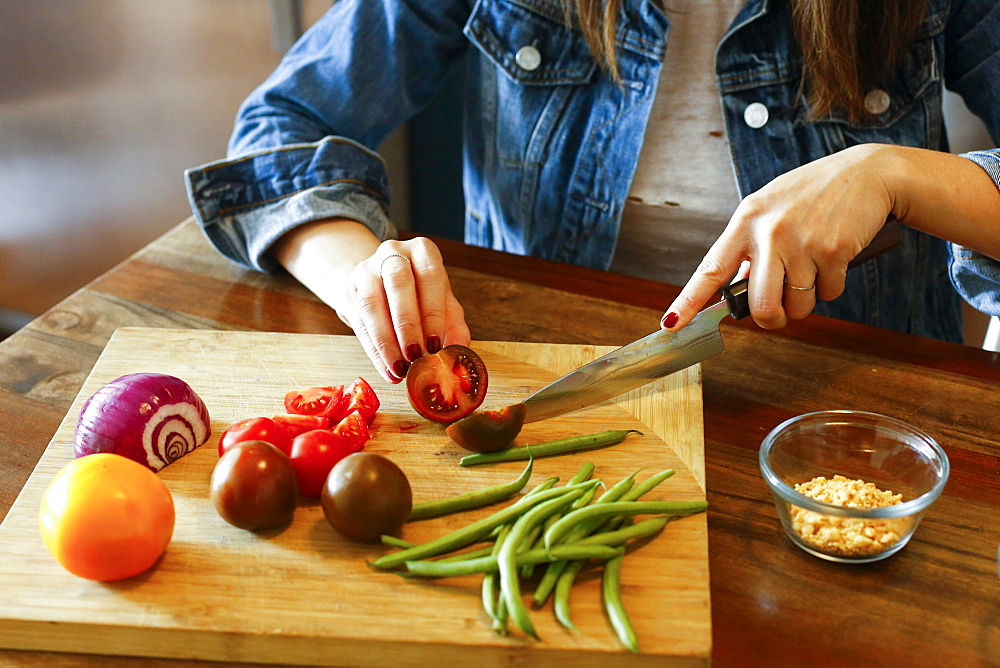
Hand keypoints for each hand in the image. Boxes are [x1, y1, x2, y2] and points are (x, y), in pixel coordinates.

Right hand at [272, 220, 470, 383]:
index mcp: (423, 251)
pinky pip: (359, 322)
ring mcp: (367, 269)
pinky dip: (375, 350)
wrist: (380, 282)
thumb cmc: (419, 292)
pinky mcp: (350, 290)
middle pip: (398, 285)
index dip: (433, 313)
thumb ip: (453, 325)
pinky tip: (387, 369)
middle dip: (407, 325)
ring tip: (400, 369)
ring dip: (386, 342)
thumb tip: (457, 351)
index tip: (436, 345)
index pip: (430, 276)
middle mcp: (393, 253)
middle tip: (416, 357)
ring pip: (372, 304)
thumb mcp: (441, 302)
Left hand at [660, 145, 893, 330]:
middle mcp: (768, 232)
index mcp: (745, 221)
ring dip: (806, 301)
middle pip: (759, 304)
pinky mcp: (832, 251)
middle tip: (778, 313)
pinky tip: (834, 258)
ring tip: (812, 270)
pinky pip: (828, 294)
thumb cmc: (813, 194)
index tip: (671, 323)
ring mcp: (800, 242)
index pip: (710, 269)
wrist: (868, 173)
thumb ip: (750, 246)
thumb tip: (735, 289)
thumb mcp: (770, 210)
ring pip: (796, 306)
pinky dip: (832, 286)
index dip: (688, 301)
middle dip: (771, 318)